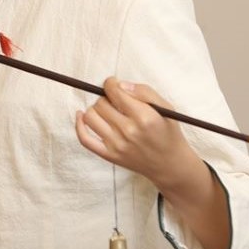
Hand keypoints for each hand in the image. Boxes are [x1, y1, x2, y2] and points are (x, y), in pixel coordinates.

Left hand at [74, 77, 201, 192]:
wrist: (169, 164)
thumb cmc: (167, 133)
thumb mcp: (165, 108)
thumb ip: (144, 92)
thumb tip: (119, 85)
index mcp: (145, 117)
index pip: (115, 92)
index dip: (111, 84)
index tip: (113, 84)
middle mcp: (129, 131)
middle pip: (101, 103)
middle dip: (107, 98)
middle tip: (117, 102)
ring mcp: (117, 145)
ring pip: (90, 116)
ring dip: (96, 109)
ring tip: (108, 111)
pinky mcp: (109, 155)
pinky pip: (84, 138)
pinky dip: (79, 124)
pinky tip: (81, 115)